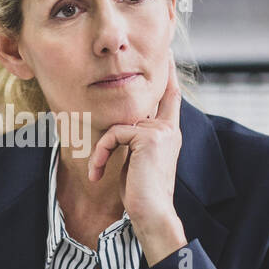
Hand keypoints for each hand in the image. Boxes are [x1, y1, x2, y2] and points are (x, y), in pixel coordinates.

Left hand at [87, 57, 186, 264]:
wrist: (152, 214)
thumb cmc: (141, 195)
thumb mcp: (137, 162)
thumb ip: (136, 140)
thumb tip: (123, 129)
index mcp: (169, 134)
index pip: (171, 98)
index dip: (169, 75)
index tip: (168, 54)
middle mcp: (169, 129)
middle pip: (144, 103)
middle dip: (132, 107)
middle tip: (147, 78)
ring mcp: (160, 131)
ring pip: (119, 126)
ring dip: (102, 150)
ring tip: (97, 172)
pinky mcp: (149, 137)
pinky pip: (113, 135)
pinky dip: (100, 154)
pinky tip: (97, 173)